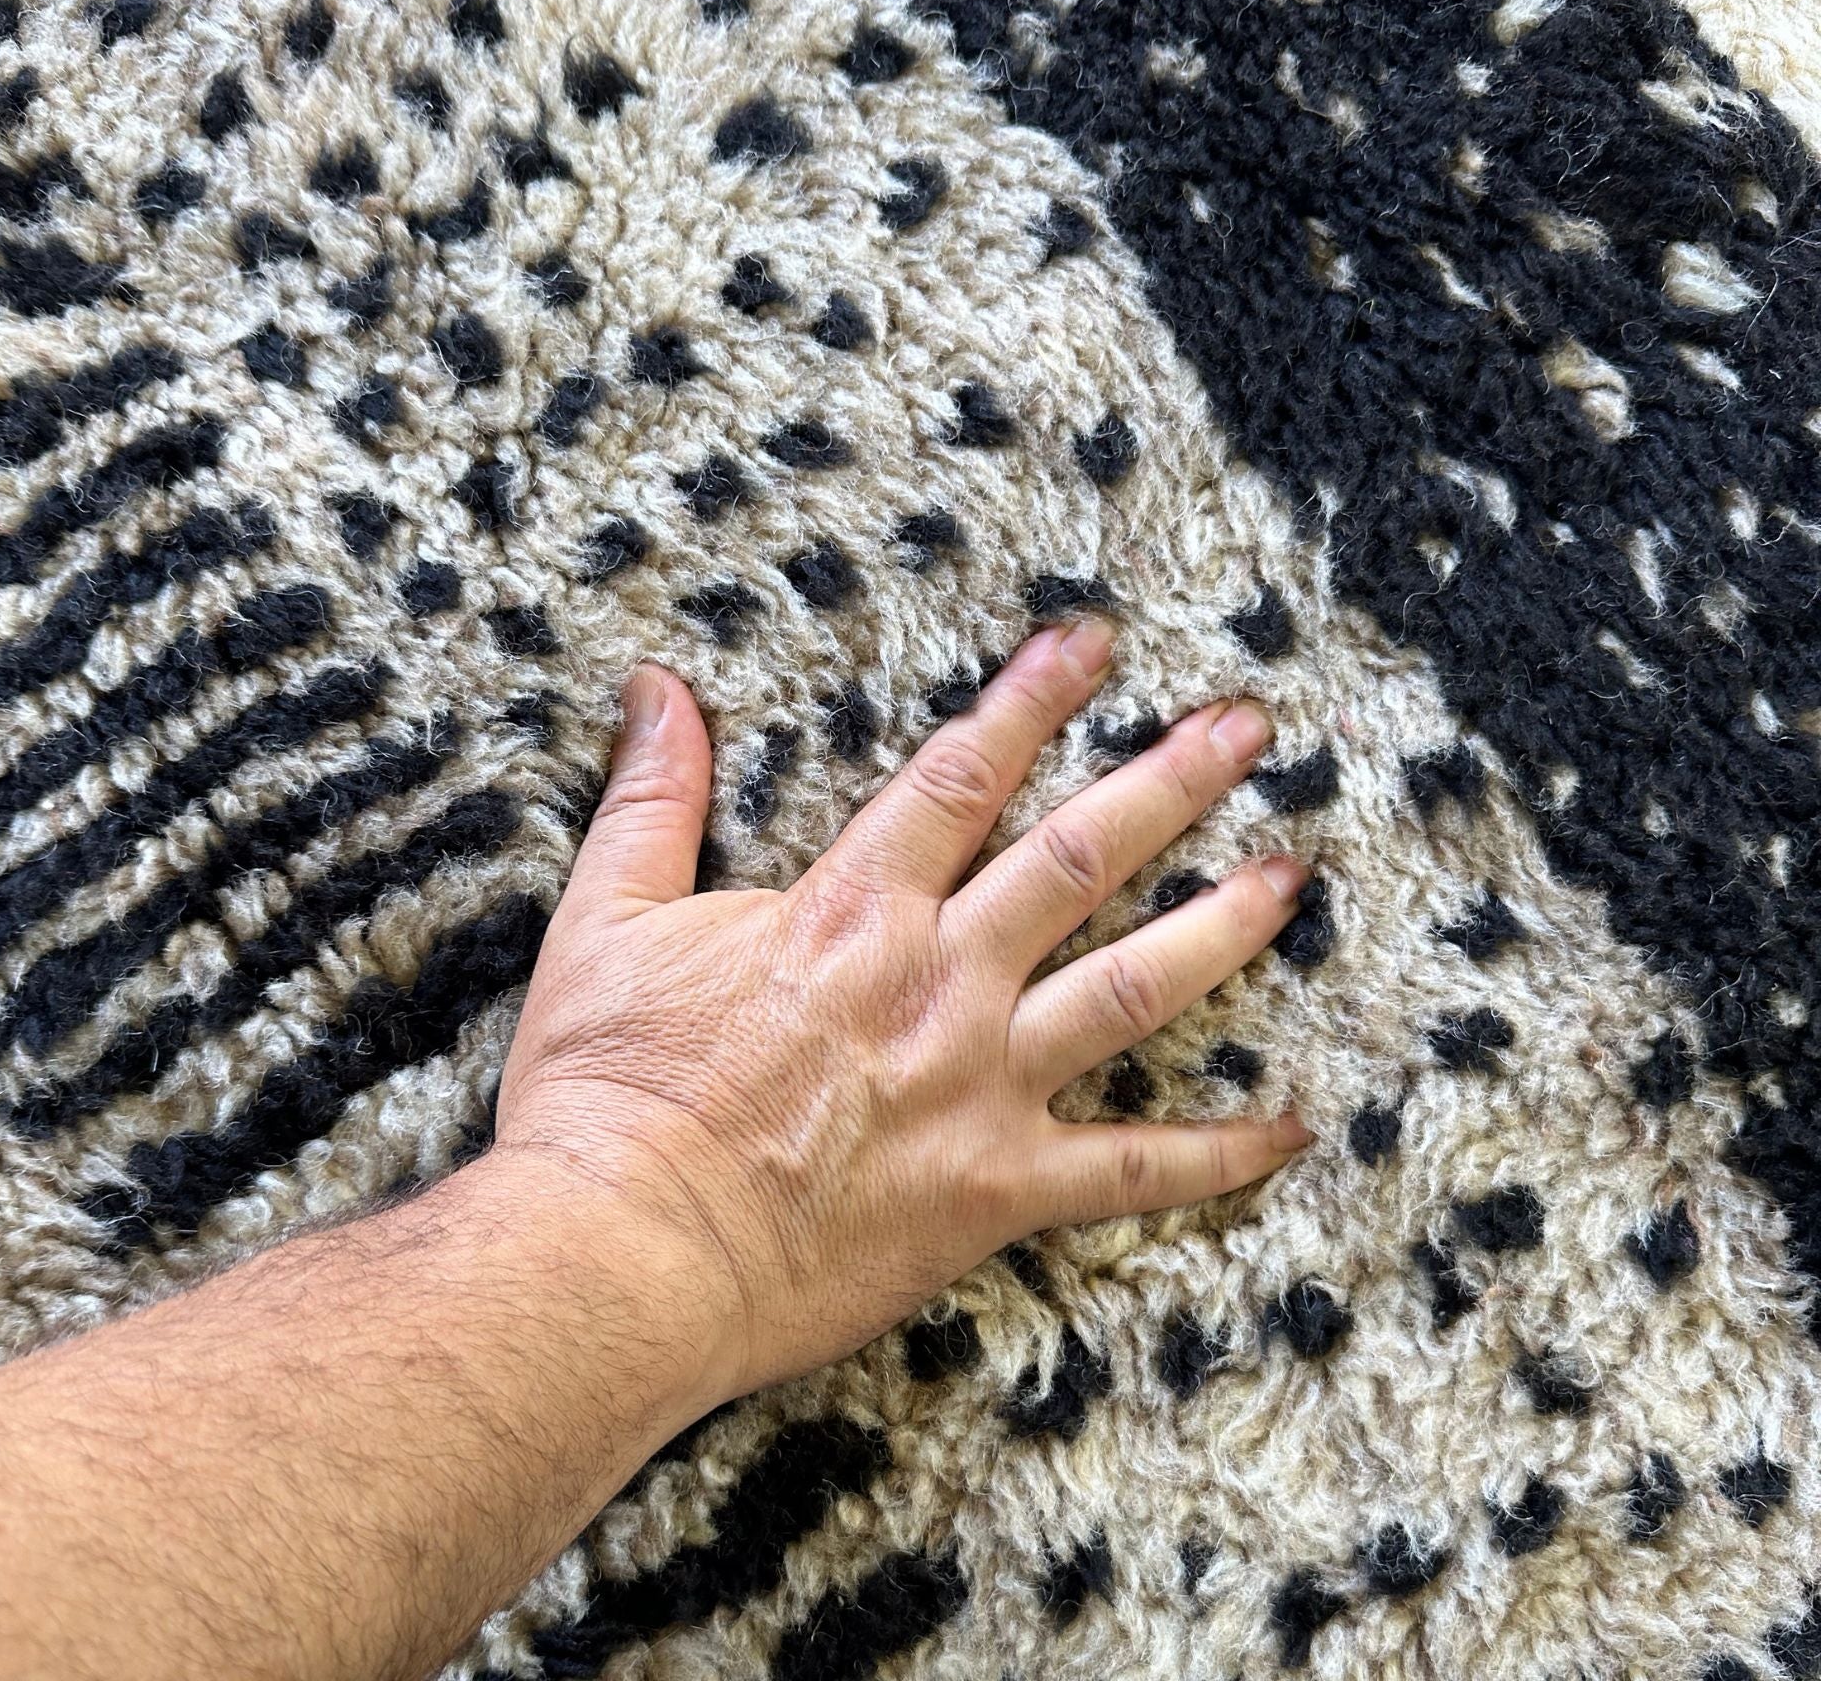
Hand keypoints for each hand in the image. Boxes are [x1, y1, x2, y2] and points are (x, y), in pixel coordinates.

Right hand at [492, 620, 1310, 1407]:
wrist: (621, 1256)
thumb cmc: (605, 1093)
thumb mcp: (608, 920)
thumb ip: (651, 798)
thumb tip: (658, 690)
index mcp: (849, 911)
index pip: (962, 775)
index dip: (1033, 698)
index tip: (1093, 641)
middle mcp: (936, 980)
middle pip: (1079, 858)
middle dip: (1172, 780)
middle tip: (1249, 727)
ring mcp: (979, 1086)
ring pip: (1131, 988)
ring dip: (1220, 926)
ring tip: (1292, 879)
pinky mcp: (996, 1191)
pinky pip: (1131, 1170)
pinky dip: (1217, 1154)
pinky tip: (1290, 1128)